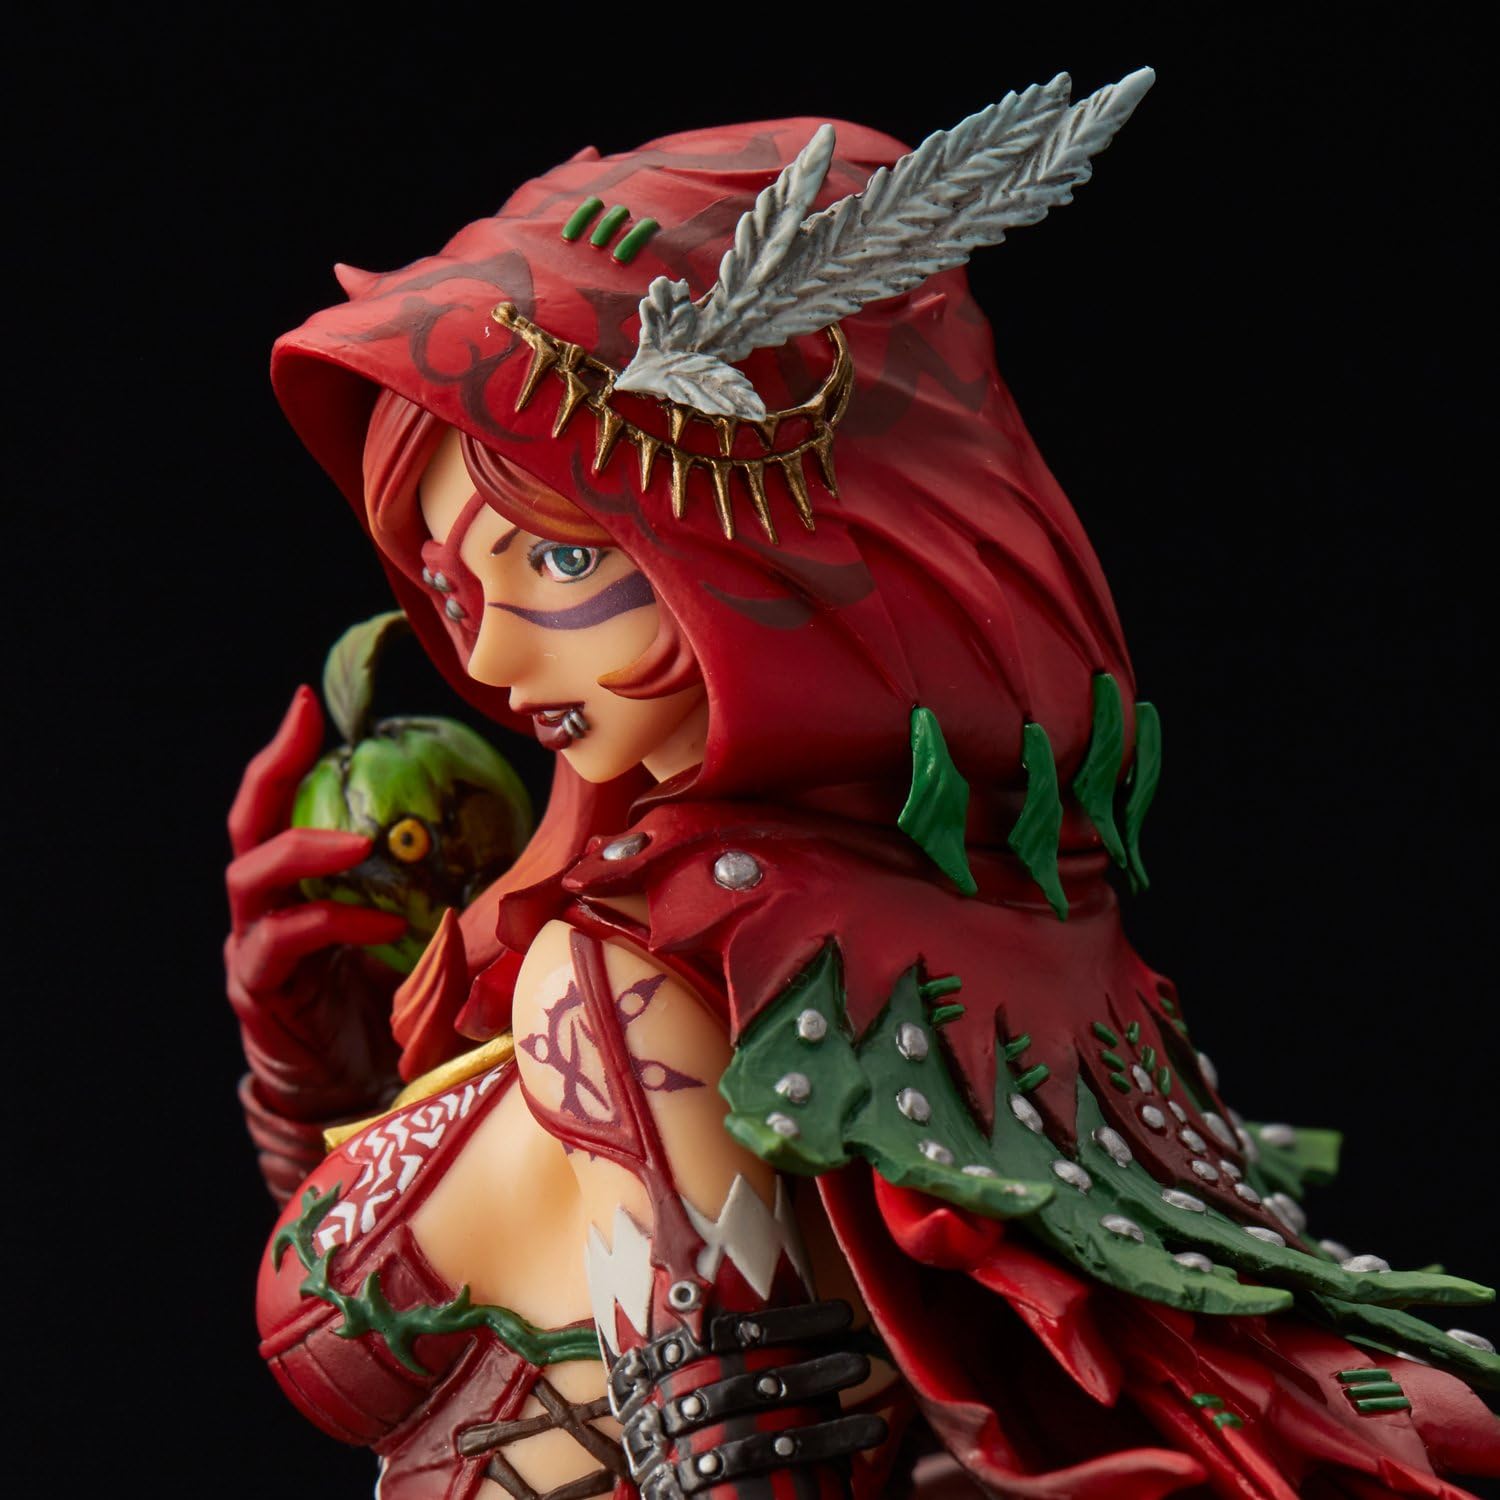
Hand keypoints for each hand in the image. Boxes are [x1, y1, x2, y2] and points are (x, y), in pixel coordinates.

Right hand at [226, 686, 406, 1121]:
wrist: (350, 1088)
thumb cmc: (385, 1001)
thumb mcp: (416, 929)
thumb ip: (437, 886)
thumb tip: (522, 840)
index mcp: (295, 883)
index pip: (280, 803)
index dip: (288, 752)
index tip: (307, 701)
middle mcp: (262, 908)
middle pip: (247, 826)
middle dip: (272, 774)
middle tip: (308, 735)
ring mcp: (254, 948)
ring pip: (252, 879)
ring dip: (305, 851)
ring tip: (358, 842)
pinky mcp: (261, 992)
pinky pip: (284, 943)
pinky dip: (333, 925)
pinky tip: (383, 927)